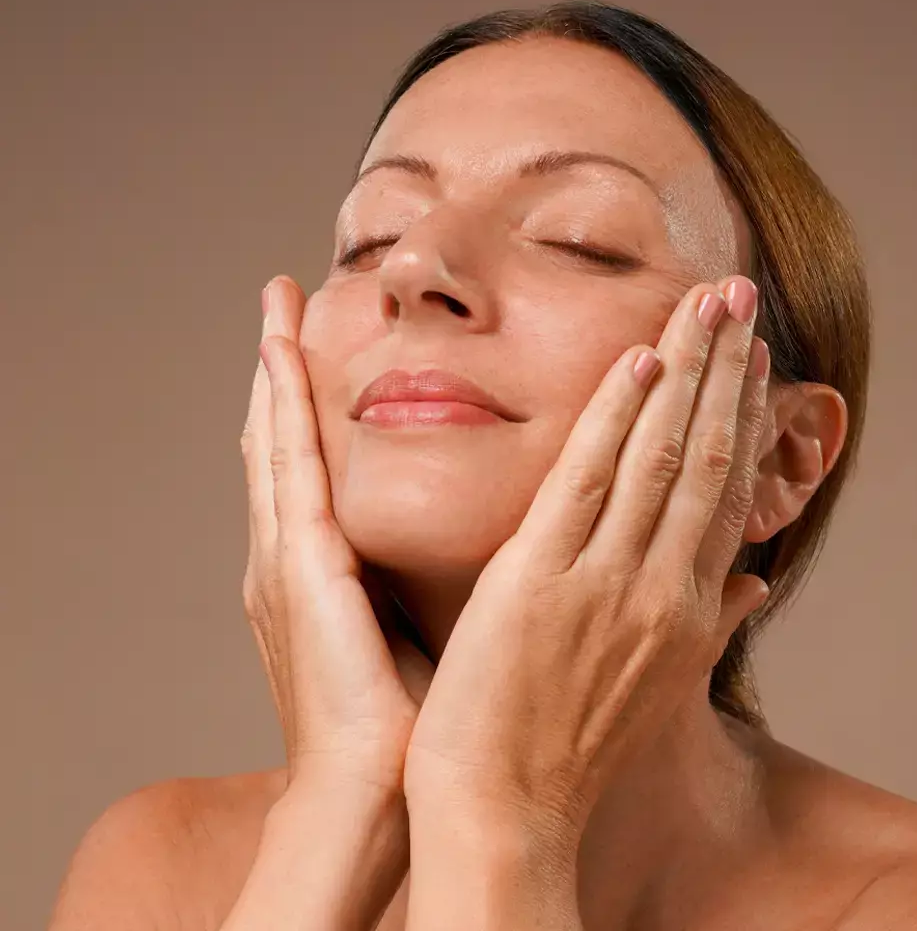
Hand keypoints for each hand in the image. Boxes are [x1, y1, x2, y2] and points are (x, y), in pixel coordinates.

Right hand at [241, 275, 433, 796]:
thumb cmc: (402, 716)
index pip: (309, 466)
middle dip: (280, 370)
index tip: (311, 347)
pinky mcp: (298, 566)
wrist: (369, 789)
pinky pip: (290, 467)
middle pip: (283, 439)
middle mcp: (290, 552)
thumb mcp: (408, 624)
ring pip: (278, 439)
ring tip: (273, 305)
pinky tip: (279, 356)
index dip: (305, 405)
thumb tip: (469, 536)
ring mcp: (285, 557)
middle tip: (280, 300)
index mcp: (317, 568)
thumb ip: (417, 573)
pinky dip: (282, 408)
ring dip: (276, 369)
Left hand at [403, 275, 770, 836]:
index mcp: (690, 610)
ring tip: (707, 303)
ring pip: (661, 456)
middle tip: (741, 297)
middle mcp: (663, 588)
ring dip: (687, 371)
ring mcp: (605, 581)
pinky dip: (615, 417)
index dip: (745, 417)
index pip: (728, 492)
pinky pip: (586, 482)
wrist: (506, 812)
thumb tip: (754, 580)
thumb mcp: (660, 685)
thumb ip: (713, 623)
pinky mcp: (539, 579)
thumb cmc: (572, 747)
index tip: (755, 360)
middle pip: (707, 457)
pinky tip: (636, 361)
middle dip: (727, 371)